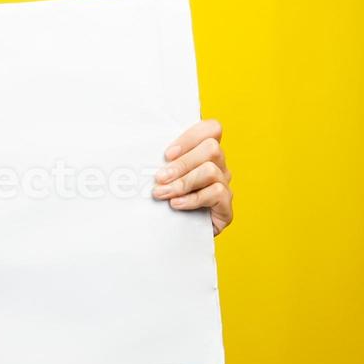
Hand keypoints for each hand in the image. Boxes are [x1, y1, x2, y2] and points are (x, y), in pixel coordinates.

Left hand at [152, 118, 233, 235]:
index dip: (191, 137)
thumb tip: (137, 154)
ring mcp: (224, 185)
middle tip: (159, 178)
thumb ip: (157, 163)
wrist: (171, 235)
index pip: (212, 128)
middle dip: (182, 163)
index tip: (167, 154)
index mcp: (203, 152)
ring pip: (211, 170)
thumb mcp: (159, 177)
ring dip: (182, 182)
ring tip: (162, 193)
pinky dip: (192, 199)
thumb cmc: (162, 200)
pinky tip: (176, 205)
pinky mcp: (226, 206)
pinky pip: (216, 193)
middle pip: (212, 148)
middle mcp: (218, 165)